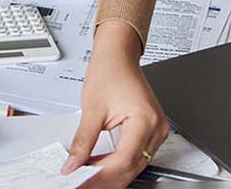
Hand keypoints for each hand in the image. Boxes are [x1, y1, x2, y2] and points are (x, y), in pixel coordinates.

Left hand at [63, 19, 169, 187]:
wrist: (118, 54)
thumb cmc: (110, 70)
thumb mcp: (92, 108)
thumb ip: (82, 141)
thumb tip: (73, 164)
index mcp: (146, 120)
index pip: (123, 161)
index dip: (100, 175)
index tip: (81, 180)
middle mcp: (157, 128)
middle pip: (130, 167)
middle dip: (105, 178)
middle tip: (82, 182)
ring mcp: (157, 131)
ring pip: (134, 165)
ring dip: (110, 172)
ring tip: (87, 175)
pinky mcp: (151, 131)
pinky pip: (135, 155)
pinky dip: (117, 162)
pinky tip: (100, 165)